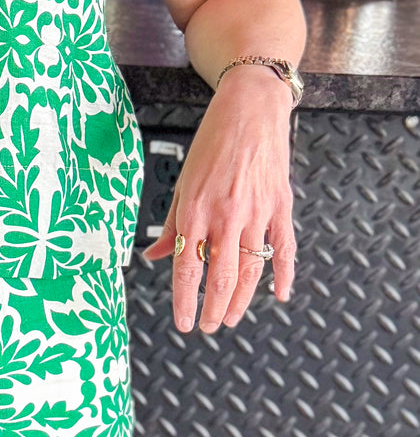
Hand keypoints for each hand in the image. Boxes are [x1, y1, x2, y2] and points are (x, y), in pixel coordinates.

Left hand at [140, 69, 296, 332]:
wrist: (249, 110)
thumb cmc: (212, 142)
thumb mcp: (183, 182)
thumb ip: (171, 224)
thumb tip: (152, 255)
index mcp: (196, 208)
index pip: (189, 266)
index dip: (185, 300)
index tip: (183, 322)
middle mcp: (226, 215)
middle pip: (222, 276)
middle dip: (213, 308)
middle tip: (206, 326)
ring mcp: (257, 213)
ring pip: (252, 269)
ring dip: (241, 300)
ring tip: (229, 318)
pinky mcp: (280, 207)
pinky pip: (284, 249)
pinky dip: (284, 275)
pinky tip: (279, 295)